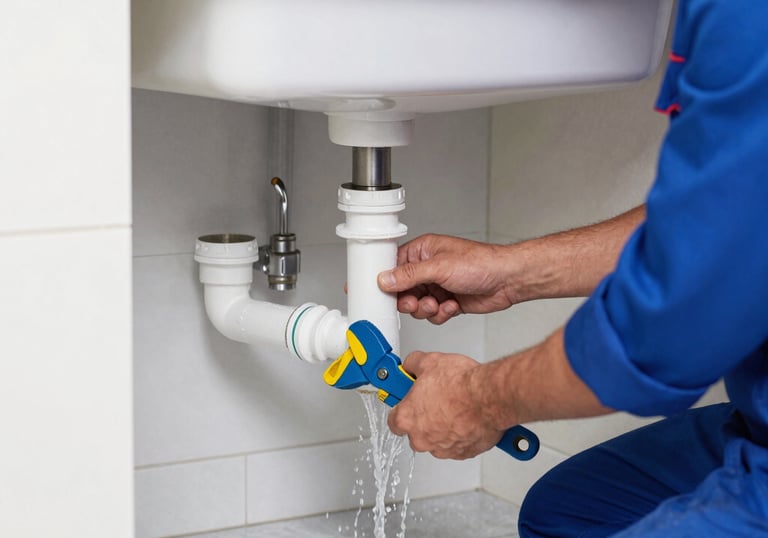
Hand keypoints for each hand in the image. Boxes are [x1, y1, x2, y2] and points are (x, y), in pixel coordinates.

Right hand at [377, 234, 517, 323]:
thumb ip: (409, 275)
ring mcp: (438, 286)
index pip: (394, 266)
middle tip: (415, 302)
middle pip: (403, 290)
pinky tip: (452, 306)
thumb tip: (385, 279)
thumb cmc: (480, 263)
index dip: (388, 281)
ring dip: (426, 309)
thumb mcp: (439, 267)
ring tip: (438, 304)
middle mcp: (428, 268)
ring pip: (417, 305)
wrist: (507, 280)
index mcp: (423, 251)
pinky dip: (440, 314)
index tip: (382, 291)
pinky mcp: (447, 301)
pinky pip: (432, 314)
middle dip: (409, 300)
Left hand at [387, 351, 504, 459]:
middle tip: (437, 400)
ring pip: (438, 440)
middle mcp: (422, 439)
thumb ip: (413, 364)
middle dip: (425, 418)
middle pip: (417, 432)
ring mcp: (443, 449)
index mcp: (407, 418)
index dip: (403, 408)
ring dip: (444, 427)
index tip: (408, 401)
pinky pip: (459, 445)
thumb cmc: (461, 384)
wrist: (489, 397)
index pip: (394, 420)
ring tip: (456, 407)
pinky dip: (462, 434)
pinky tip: (468, 417)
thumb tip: (412, 365)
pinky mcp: (464, 453)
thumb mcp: (430, 362)